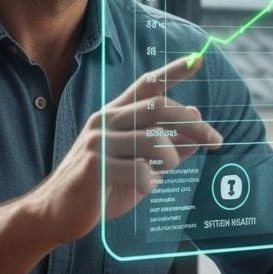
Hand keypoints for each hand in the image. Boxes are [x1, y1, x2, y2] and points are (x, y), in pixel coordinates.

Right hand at [27, 55, 221, 244]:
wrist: (56, 213)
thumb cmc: (101, 189)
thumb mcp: (139, 165)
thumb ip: (165, 148)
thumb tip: (196, 130)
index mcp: (115, 115)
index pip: (147, 85)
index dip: (174, 72)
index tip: (198, 59)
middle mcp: (106, 121)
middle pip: (159, 108)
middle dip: (194, 124)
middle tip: (216, 140)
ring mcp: (99, 142)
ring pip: (155, 139)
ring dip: (170, 159)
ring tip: (161, 174)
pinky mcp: (95, 166)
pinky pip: (141, 170)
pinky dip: (150, 182)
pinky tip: (140, 188)